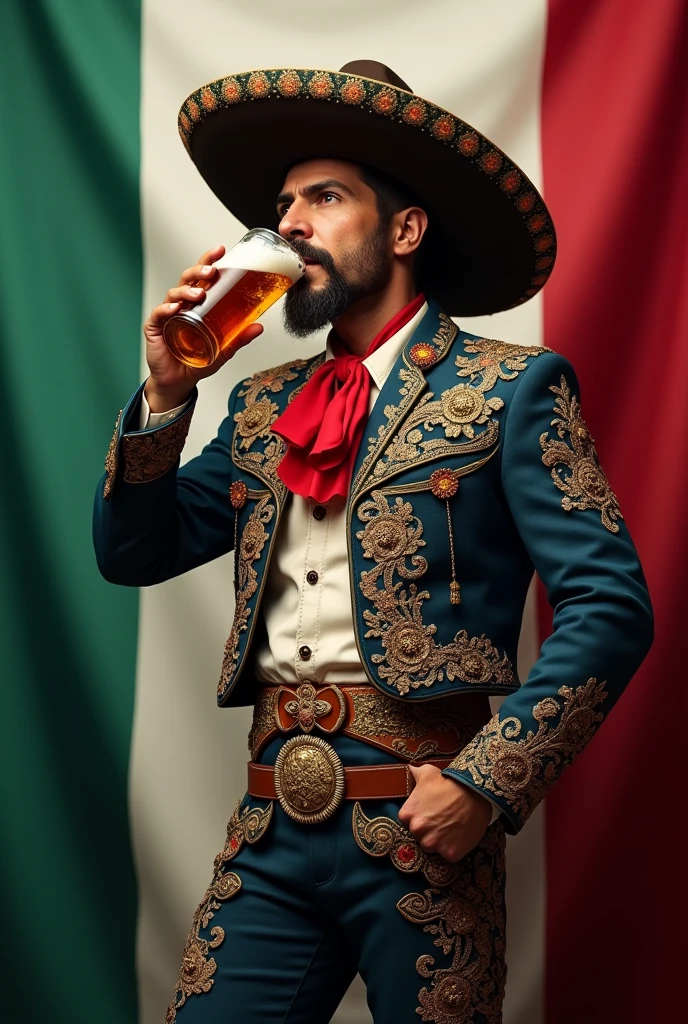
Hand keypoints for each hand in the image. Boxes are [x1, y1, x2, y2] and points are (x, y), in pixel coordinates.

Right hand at [143, 244, 262, 412]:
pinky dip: (166, 308)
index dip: (209, 261)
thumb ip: (238, 337)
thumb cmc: (196, 361)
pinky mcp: (155, 327)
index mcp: (197, 304)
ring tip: (198, 293)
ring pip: (174, 293)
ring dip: (186, 290)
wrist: (178, 382)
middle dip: (198, 270)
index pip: (202, 277)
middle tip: (211, 271)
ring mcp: (167, 314)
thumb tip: (258, 326)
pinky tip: (175, 308)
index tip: (222, 250)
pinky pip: (159, 314)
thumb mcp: (222, 349)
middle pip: (187, 279)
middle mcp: (182, 304)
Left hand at [398, 764, 492, 862]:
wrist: (475, 793)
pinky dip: (454, 848)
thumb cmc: (449, 783)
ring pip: (432, 847)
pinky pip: (448, 855)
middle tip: (441, 820)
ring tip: (451, 827)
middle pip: (419, 836)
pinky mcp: (450, 854)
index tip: (429, 813)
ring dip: (440, 841)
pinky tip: (459, 835)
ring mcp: (434, 844)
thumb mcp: (428, 773)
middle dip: (428, 830)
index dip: (419, 817)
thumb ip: (415, 772)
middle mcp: (417, 831)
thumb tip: (410, 768)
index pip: (408, 822)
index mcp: (407, 814)